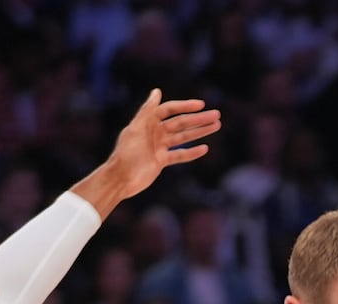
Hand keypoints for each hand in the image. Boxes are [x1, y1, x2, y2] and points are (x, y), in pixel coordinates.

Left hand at [96, 90, 221, 204]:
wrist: (121, 179)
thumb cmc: (126, 153)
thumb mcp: (136, 129)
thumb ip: (147, 110)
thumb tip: (157, 91)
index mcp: (148, 122)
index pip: (170, 110)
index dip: (185, 106)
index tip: (201, 105)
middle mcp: (155, 132)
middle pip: (181, 123)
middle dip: (198, 119)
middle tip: (216, 115)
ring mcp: (159, 146)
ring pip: (183, 137)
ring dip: (199, 132)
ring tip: (216, 126)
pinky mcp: (161, 160)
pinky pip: (180, 155)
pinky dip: (192, 152)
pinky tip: (205, 148)